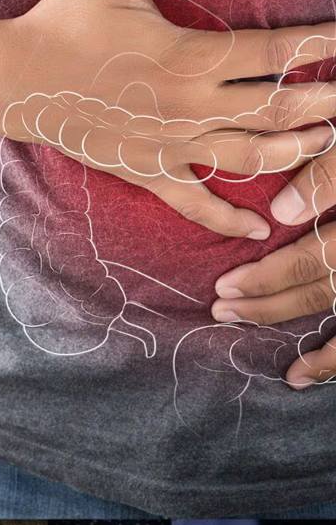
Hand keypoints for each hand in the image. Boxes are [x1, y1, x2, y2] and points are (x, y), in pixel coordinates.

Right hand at [0, 0, 335, 238]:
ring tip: (329, 140)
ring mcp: (168, 144)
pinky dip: (228, 219)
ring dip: (297, 150)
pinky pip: (194, 203)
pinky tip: (262, 229)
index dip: (323, 44)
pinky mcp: (146, 170)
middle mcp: (188, 107)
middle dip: (328, 102)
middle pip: (279, 110)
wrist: (10, 80)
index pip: (276, 52)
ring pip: (251, 157)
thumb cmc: (60, 25)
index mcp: (188, 57)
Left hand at [212, 144, 335, 388]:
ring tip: (294, 375)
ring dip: (331, 355)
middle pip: (332, 291)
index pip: (317, 260)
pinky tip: (334, 374)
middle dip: (276, 307)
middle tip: (224, 313)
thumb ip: (330, 174)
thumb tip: (284, 214)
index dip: (270, 277)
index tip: (225, 287)